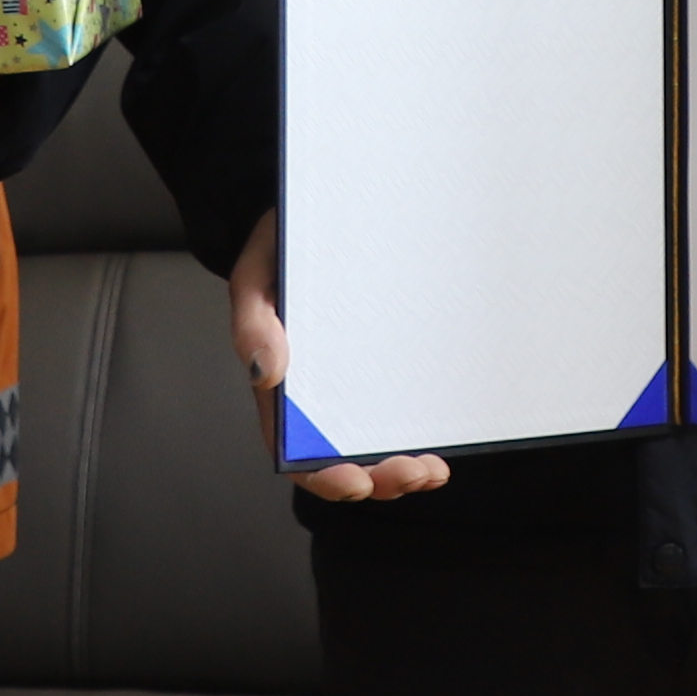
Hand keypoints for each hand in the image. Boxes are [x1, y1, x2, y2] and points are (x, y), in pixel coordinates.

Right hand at [227, 210, 450, 505]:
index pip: (294, 448)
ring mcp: (357, 383)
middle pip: (343, 458)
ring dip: (404, 470)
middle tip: (411, 474)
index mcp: (281, 385)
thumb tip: (264, 373)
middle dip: (378, 479)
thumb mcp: (257, 274)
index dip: (323, 476)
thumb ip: (253, 323)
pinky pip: (403, 411)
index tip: (355, 482)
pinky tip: (442, 447)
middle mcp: (319, 395)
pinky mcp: (388, 363)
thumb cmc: (282, 245)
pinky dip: (421, 437)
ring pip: (376, 445)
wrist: (321, 212)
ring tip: (431, 471)